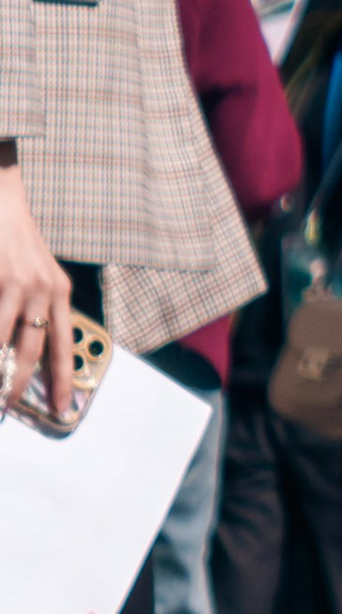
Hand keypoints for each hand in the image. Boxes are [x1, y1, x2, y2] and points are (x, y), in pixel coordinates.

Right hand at [0, 165, 73, 421]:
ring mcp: (16, 284)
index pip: (64, 344)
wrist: (4, 204)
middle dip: (16, 385)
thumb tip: (28, 358)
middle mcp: (43, 289)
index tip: (61, 408)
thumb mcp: (40, 278)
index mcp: (59, 292)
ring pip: (3, 342)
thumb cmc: (19, 248)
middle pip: (30, 350)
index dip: (62, 379)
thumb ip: (39, 313)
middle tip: (6, 409)